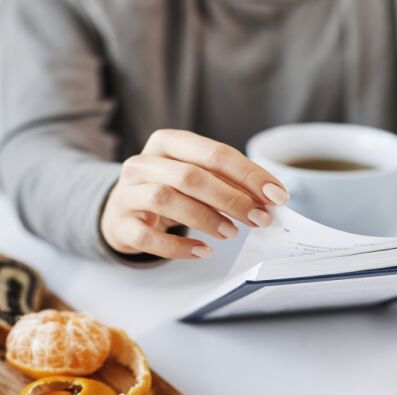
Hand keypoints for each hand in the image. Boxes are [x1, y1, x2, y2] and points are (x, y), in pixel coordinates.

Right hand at [100, 129, 287, 258]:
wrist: (121, 211)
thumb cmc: (168, 190)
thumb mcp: (194, 177)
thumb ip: (227, 182)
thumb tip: (268, 200)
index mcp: (167, 142)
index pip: (214, 153)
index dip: (248, 174)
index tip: (277, 195)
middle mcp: (143, 163)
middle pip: (190, 176)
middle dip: (231, 198)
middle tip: (259, 219)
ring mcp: (127, 193)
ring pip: (166, 199)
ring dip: (205, 218)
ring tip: (231, 233)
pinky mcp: (119, 224)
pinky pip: (147, 237)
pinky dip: (178, 247)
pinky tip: (203, 251)